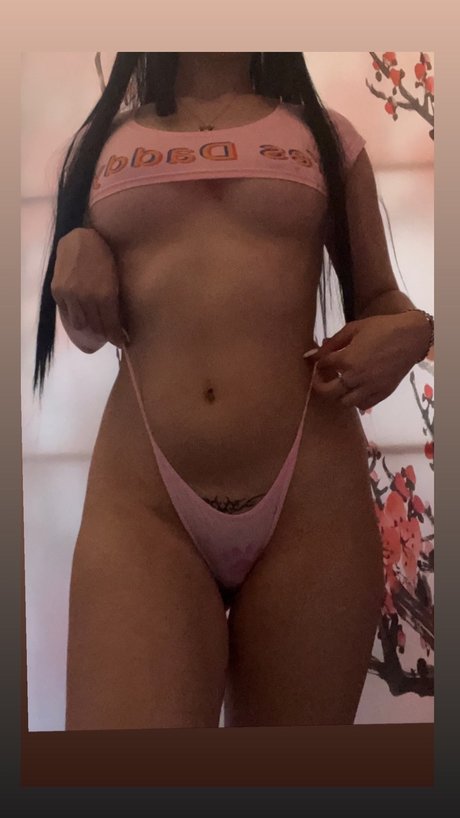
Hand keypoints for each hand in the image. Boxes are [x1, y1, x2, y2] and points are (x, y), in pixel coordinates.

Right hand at [51, 227, 127, 349]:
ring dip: (89, 327)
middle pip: (96, 328)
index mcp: (105, 294)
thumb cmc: (104, 257)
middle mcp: (86, 297)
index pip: (111, 326)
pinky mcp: (57, 291)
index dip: (117, 337)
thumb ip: (114, 302)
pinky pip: (66, 313)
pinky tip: (81, 312)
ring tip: (95, 324)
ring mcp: (70, 295)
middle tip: (110, 335)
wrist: (80, 240)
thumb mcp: (114, 279)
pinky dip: (75, 315)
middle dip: (105, 334)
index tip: (122, 342)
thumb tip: (119, 323)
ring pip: (80, 324)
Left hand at [304, 312, 431, 410]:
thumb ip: (332, 342)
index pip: (322, 366)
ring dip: (338, 395)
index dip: (316, 364)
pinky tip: (355, 391)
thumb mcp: (353, 328)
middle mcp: (356, 377)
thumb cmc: (380, 328)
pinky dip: (356, 401)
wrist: (410, 336)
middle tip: (319, 380)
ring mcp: (369, 387)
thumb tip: (312, 354)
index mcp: (346, 359)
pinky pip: (363, 405)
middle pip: (328, 392)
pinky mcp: (382, 393)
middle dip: (319, 386)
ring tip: (338, 385)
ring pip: (344, 402)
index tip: (316, 362)